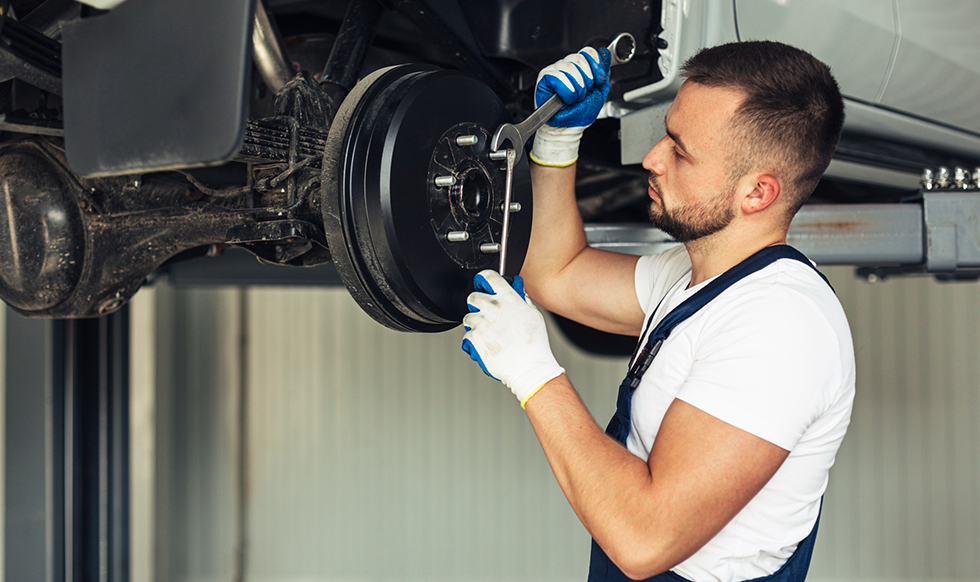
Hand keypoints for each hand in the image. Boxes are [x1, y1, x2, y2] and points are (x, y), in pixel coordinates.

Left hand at [461, 271, 564, 407]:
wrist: (529, 368)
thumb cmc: (534, 345)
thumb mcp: (534, 315)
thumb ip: (521, 300)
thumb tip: (516, 292)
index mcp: (508, 299)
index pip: (489, 276)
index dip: (483, 280)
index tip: (482, 285)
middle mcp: (493, 308)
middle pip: (473, 297)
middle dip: (477, 305)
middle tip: (485, 314)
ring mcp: (482, 323)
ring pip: (468, 318)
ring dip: (476, 325)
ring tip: (490, 335)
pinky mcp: (474, 338)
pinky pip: (467, 335)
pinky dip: (474, 341)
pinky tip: (488, 345)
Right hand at [530, 47, 611, 167]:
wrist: (569, 128)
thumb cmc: (580, 113)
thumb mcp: (599, 90)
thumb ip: (603, 71)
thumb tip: (605, 54)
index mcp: (579, 66)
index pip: (588, 52)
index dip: (596, 65)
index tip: (598, 81)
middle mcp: (566, 65)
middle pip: (579, 58)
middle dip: (587, 80)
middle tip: (583, 93)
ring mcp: (554, 70)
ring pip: (569, 68)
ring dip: (576, 88)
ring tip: (574, 98)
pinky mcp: (544, 78)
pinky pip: (558, 76)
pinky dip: (566, 90)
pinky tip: (566, 98)